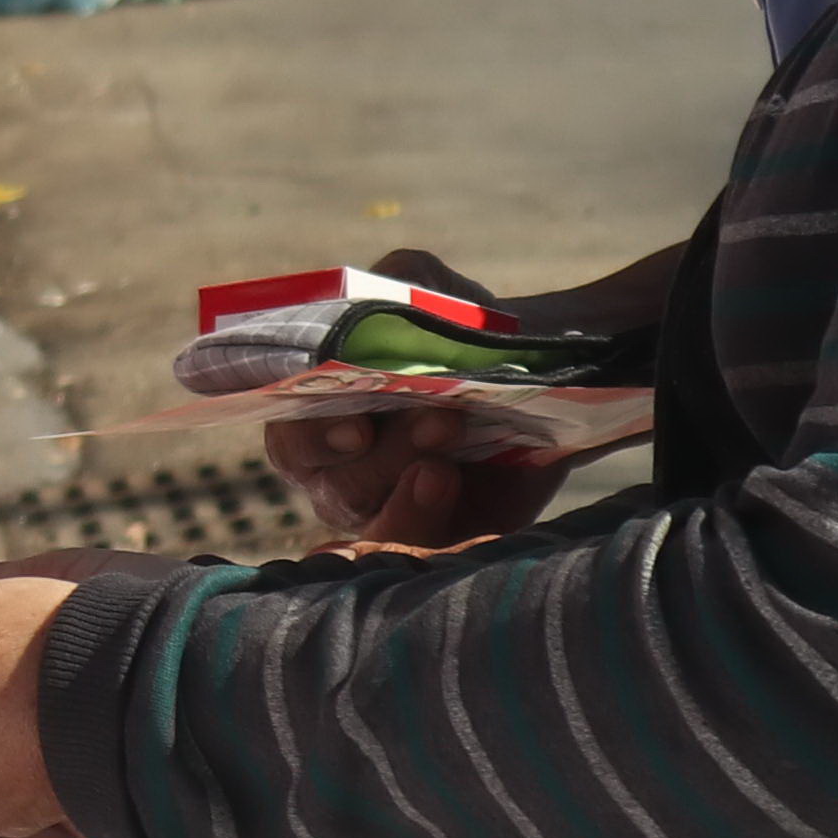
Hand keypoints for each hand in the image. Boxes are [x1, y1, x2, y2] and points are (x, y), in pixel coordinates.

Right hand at [248, 240, 606, 555]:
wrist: (543, 375)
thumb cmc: (460, 333)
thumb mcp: (433, 294)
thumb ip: (404, 283)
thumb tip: (390, 296)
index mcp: (319, 421)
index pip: (293, 439)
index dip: (314, 437)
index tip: (355, 426)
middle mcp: (342, 477)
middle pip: (340, 485)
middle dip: (387, 456)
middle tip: (439, 419)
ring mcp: (390, 513)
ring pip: (380, 524)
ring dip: (413, 492)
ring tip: (449, 461)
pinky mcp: (445, 538)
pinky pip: (431, 554)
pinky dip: (441, 525)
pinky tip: (460, 488)